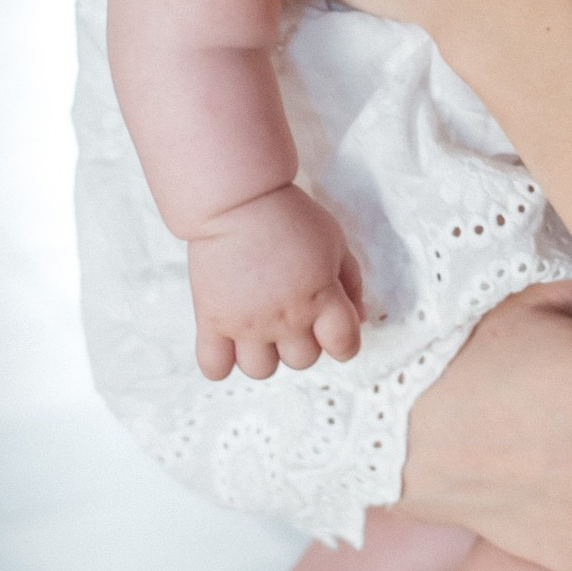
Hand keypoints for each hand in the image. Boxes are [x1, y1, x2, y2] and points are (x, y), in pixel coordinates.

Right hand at [186, 186, 365, 380]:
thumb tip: (358, 318)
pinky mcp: (212, 320)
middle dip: (303, 342)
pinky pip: (214, 367)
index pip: (344, 345)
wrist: (237, 200)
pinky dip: (221, 363)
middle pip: (303, 360)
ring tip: (259, 328)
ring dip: (265, 354)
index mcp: (321, 298)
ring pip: (261, 370)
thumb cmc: (290, 216)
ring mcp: (247, 323)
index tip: (334, 332)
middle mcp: (286, 318)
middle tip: (291, 313)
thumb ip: (351, 283)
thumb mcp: (335, 242)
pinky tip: (228, 342)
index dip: (344, 343)